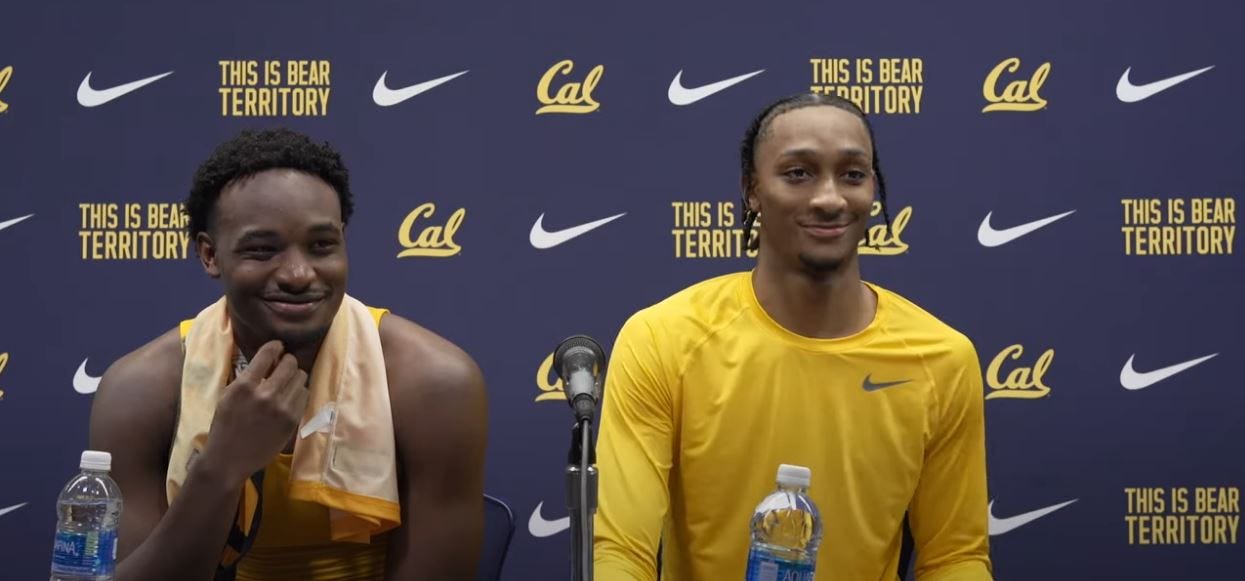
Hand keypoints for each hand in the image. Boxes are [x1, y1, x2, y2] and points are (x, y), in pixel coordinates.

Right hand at [200, 341, 309, 482]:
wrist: (229, 459)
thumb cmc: (224, 426)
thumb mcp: (228, 396)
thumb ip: (248, 378)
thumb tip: (268, 361)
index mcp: (244, 386)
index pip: (268, 354)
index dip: (275, 346)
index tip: (278, 347)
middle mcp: (265, 394)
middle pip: (290, 364)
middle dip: (287, 361)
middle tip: (284, 365)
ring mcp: (281, 408)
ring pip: (301, 378)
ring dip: (295, 377)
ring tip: (287, 383)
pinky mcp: (292, 420)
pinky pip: (304, 396)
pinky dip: (299, 393)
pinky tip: (290, 397)